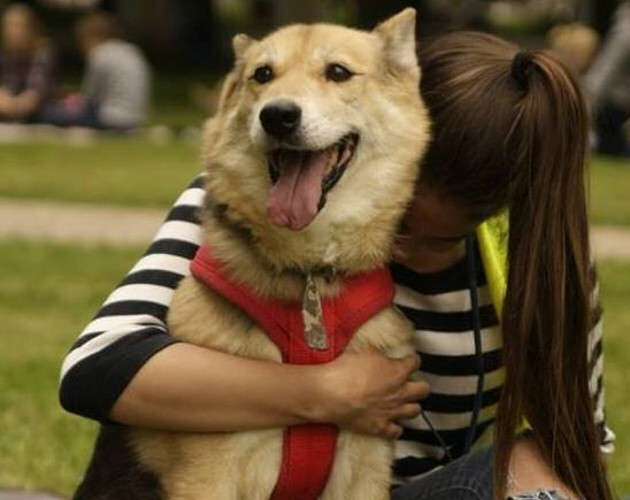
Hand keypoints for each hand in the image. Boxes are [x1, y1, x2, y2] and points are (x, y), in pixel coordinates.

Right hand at [314, 348, 428, 437]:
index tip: (408, 359)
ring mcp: (392, 412)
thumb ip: (379, 354)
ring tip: (404, 402)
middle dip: (419, 384)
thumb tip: (383, 355)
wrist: (330, 394)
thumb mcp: (364, 351)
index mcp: (397, 372)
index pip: (415, 363)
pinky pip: (396, 431)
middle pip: (423, 390)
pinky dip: (396, 427)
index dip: (412, 360)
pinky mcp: (380, 427)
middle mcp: (399, 393)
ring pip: (414, 411)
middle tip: (411, 382)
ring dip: (411, 405)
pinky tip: (392, 422)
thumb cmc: (346, 370)